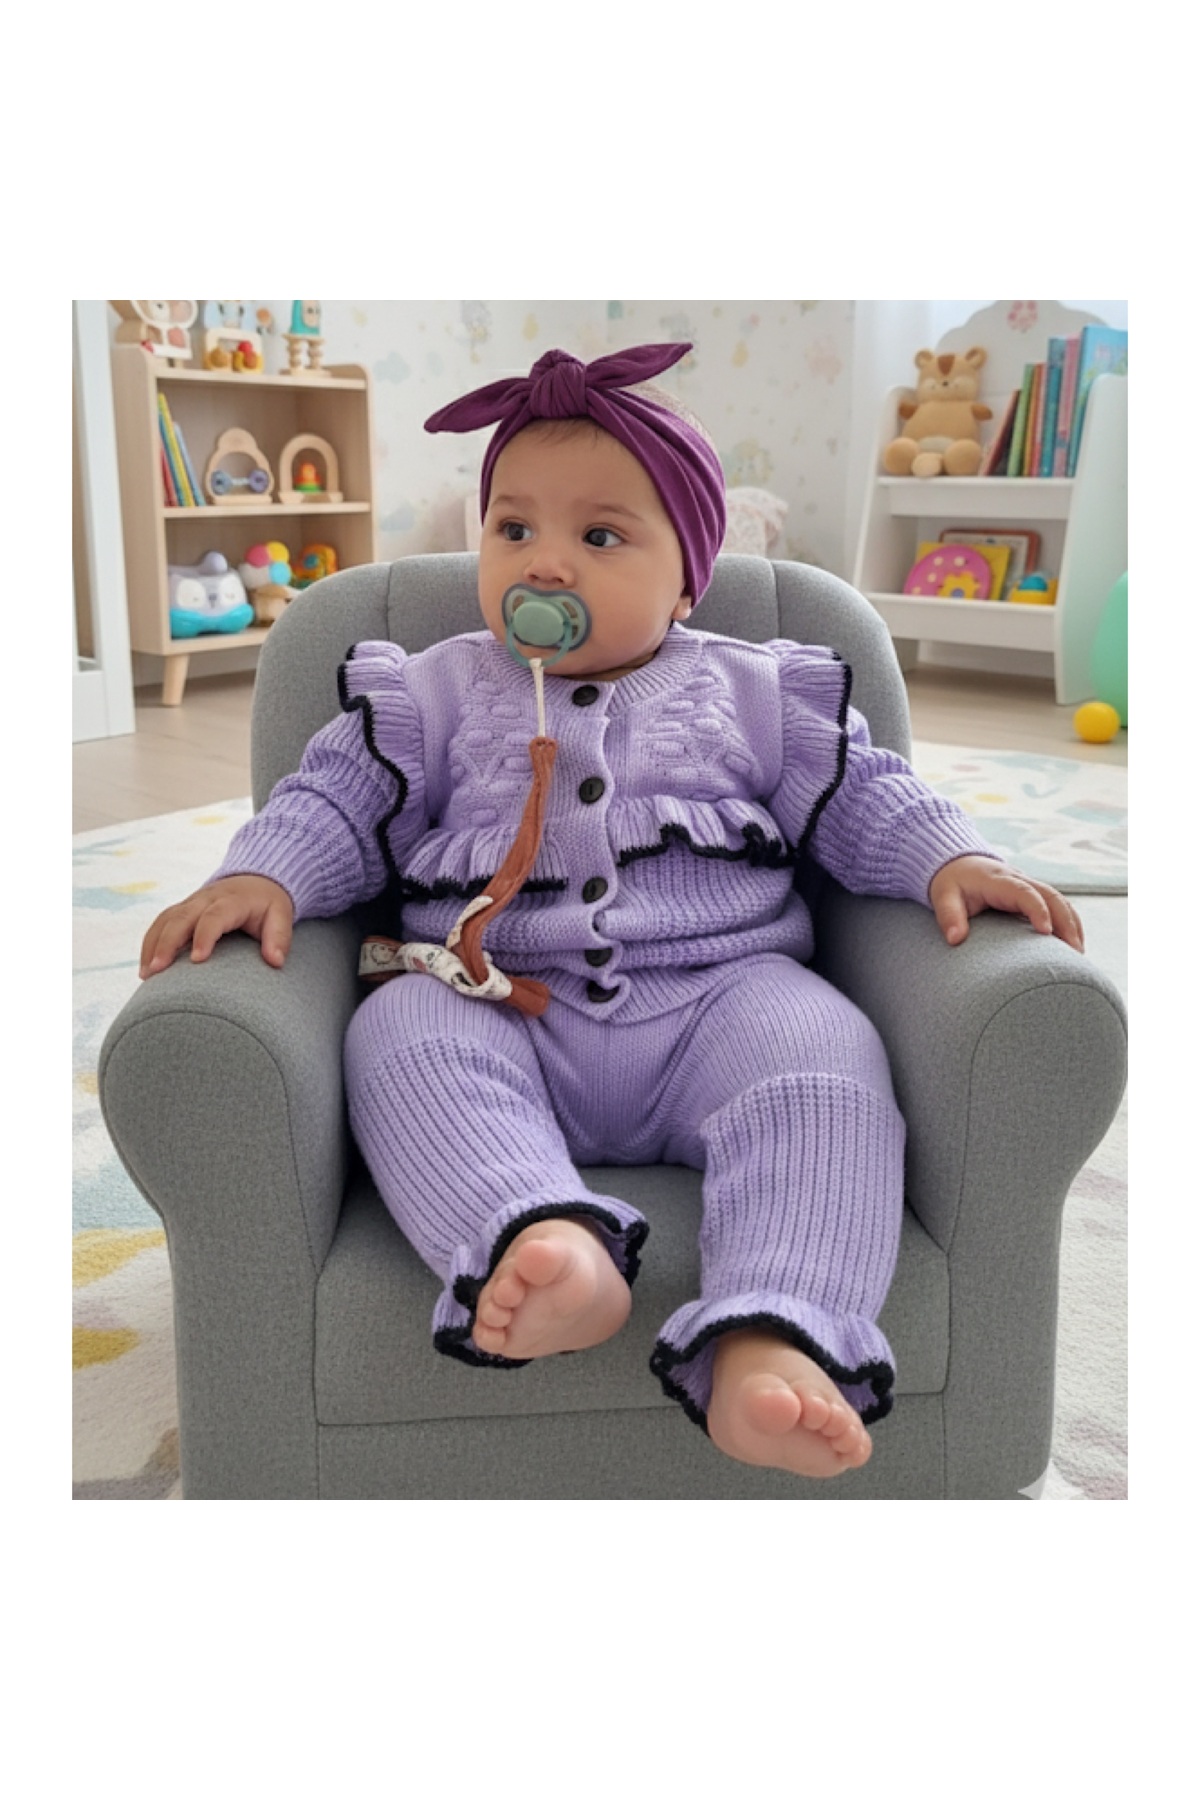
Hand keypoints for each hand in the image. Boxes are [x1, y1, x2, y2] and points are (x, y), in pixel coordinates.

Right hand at [139, 875, 294, 977]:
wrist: (255, 880)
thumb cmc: (267, 904)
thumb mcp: (281, 915)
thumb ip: (279, 937)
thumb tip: (275, 961)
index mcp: (231, 900)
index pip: (214, 916)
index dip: (204, 936)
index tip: (197, 959)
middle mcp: (206, 899)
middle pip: (181, 917)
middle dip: (167, 943)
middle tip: (157, 971)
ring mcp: (190, 903)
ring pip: (165, 920)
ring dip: (152, 945)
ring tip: (146, 974)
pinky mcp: (181, 910)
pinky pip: (160, 924)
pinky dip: (150, 944)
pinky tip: (146, 968)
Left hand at [928, 855, 1083, 951]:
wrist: (958, 864)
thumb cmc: (952, 882)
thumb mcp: (943, 896)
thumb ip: (948, 916)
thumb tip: (955, 939)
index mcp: (999, 880)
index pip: (1024, 892)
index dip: (1037, 909)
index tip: (1045, 931)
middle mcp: (1020, 880)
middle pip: (1052, 896)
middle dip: (1066, 922)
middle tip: (1074, 952)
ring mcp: (1030, 886)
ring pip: (1061, 901)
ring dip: (1073, 924)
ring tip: (1079, 953)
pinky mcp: (1034, 895)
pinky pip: (1058, 906)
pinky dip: (1070, 923)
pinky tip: (1074, 944)